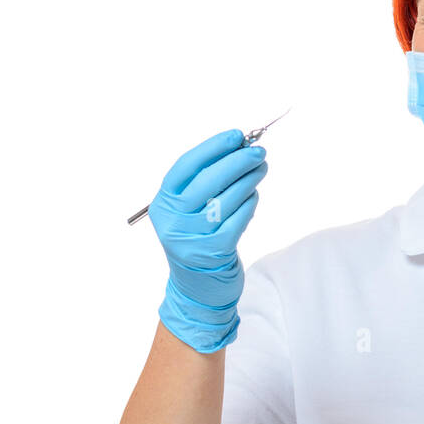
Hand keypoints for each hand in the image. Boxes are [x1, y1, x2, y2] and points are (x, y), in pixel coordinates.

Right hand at [148, 129, 267, 351]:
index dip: (212, 148)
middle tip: (258, 151)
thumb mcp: (188, 212)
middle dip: (237, 161)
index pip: (185, 167)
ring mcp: (193, 237)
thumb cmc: (197, 239)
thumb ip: (203, 183)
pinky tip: (254, 195)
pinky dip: (250, 203)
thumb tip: (236, 148)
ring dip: (248, 179)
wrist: (198, 288)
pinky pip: (238, 219)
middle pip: (208, 180)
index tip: (235, 135)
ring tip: (260, 168)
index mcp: (163, 204)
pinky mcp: (214, 251)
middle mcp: (174, 220)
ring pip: (227, 198)